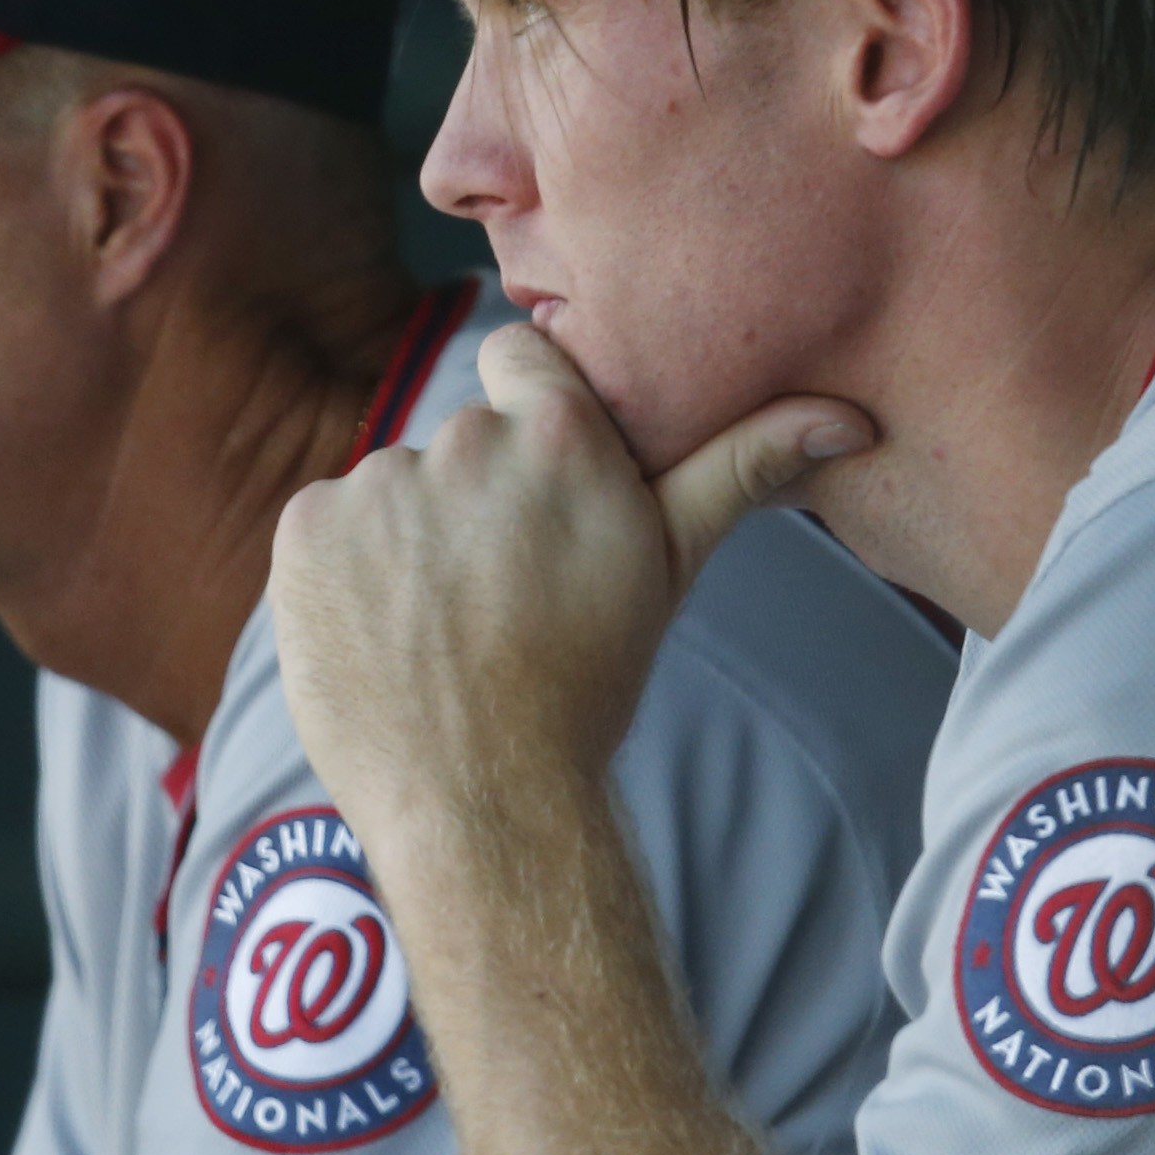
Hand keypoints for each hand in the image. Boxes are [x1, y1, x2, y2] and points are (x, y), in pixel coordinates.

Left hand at [268, 325, 868, 863]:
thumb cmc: (588, 683)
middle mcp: (462, 440)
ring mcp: (376, 484)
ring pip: (392, 490)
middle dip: (472, 500)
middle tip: (497, 593)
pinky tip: (385, 635)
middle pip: (457, 440)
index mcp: (556, 432)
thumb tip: (850, 418)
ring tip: (440, 628)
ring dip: (407, 541)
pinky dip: (344, 573)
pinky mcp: (304, 529)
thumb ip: (741, 468)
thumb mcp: (670, 565)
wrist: (483, 799)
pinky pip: (326, 529)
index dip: (525, 418)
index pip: (521, 355)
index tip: (533, 492)